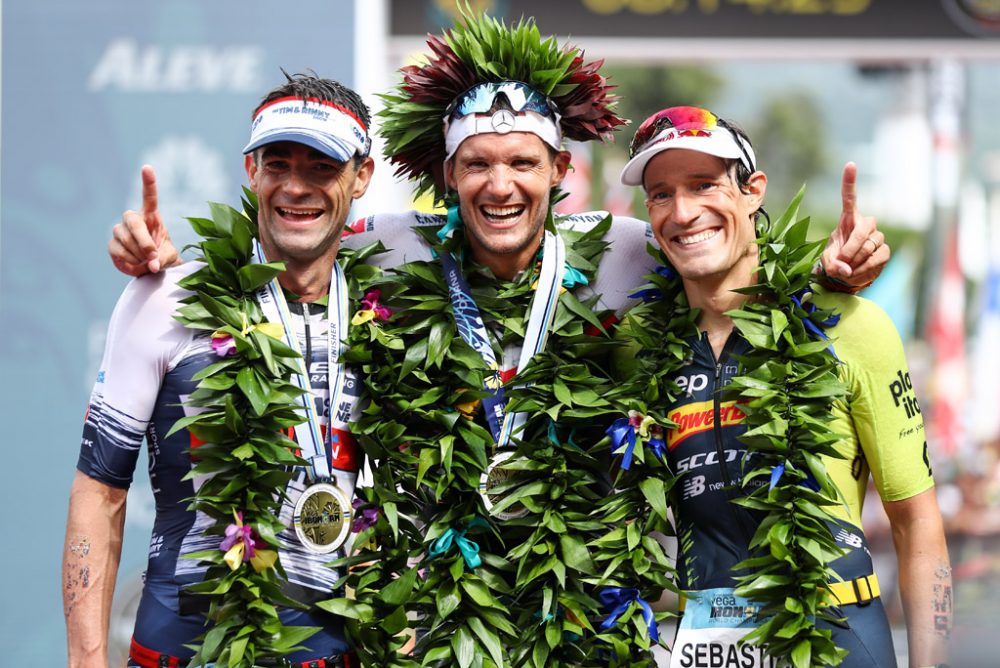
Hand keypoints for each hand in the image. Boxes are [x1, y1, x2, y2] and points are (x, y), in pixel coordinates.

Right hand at [108, 165, 177, 275]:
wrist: (150, 268)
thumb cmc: (162, 257)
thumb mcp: (169, 257)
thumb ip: (162, 259)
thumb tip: (152, 265)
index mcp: (151, 216)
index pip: (149, 197)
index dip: (148, 182)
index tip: (147, 167)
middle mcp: (134, 219)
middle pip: (134, 222)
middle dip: (144, 241)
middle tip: (153, 256)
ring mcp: (121, 230)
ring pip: (126, 239)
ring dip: (139, 254)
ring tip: (147, 261)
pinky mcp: (112, 244)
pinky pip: (118, 251)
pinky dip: (130, 261)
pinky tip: (137, 263)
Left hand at [820, 162, 889, 289]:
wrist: (847, 276)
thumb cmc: (835, 261)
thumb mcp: (827, 262)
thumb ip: (832, 265)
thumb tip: (846, 270)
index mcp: (847, 219)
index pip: (849, 197)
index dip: (849, 181)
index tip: (850, 164)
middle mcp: (864, 224)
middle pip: (862, 230)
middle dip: (850, 249)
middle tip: (841, 262)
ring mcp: (877, 236)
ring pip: (868, 247)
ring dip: (855, 262)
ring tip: (846, 270)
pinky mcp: (884, 250)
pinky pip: (876, 258)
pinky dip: (864, 269)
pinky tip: (856, 273)